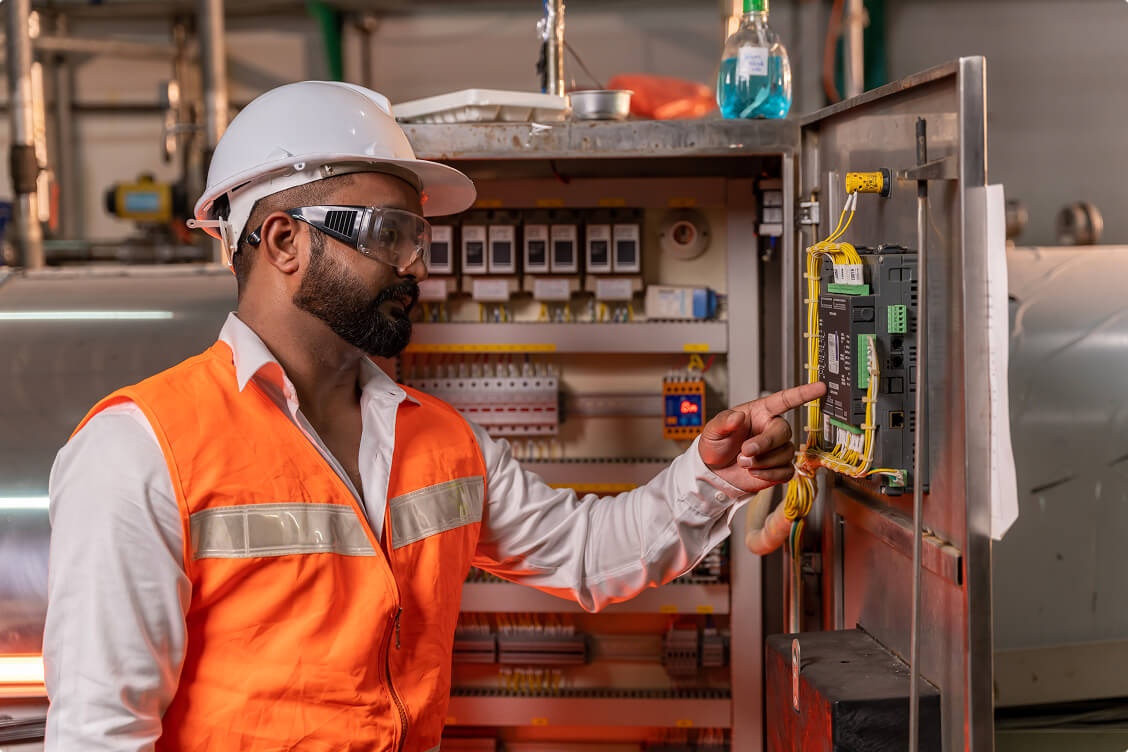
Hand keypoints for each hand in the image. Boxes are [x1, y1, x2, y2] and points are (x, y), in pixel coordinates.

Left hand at [698, 382, 827, 493]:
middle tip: (746, 451)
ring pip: (785, 453)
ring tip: (743, 462)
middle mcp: (772, 429)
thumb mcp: (713, 429)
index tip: (820, 387)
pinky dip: (768, 475)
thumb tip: (737, 417)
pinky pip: (786, 472)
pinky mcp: (779, 468)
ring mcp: (777, 449)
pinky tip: (753, 473)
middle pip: (784, 431)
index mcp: (760, 413)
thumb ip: (724, 422)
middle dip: (765, 443)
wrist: (714, 472)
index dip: (803, 393)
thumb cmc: (716, 445)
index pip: (785, 400)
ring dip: (762, 461)